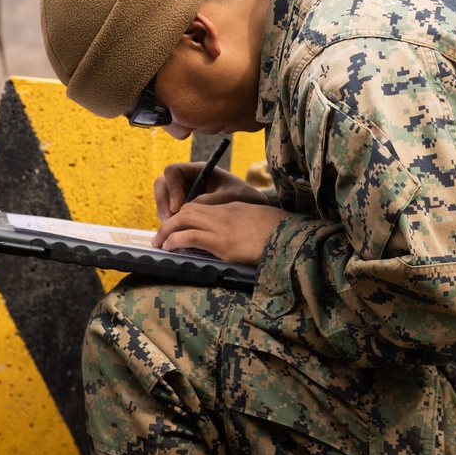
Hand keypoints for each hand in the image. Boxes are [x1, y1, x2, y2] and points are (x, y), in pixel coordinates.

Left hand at [153, 201, 289, 264]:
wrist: (295, 238)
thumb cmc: (284, 234)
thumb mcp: (263, 224)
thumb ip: (248, 227)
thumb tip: (241, 240)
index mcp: (235, 208)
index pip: (203, 207)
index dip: (186, 216)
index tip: (178, 228)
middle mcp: (226, 213)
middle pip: (189, 209)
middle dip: (172, 221)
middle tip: (161, 235)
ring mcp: (224, 226)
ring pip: (185, 219)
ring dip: (168, 230)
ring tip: (159, 242)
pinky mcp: (224, 242)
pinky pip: (191, 236)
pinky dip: (176, 240)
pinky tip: (169, 247)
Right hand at [155, 161, 270, 221]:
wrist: (251, 208)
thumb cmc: (243, 197)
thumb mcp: (230, 197)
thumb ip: (209, 201)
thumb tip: (186, 209)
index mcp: (197, 171)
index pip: (173, 172)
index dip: (172, 188)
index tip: (179, 206)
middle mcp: (186, 181)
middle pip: (161, 185)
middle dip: (163, 203)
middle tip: (171, 220)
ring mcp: (183, 195)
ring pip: (163, 202)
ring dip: (165, 215)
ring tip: (175, 231)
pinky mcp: (183, 210)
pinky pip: (170, 215)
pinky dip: (171, 224)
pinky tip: (179, 234)